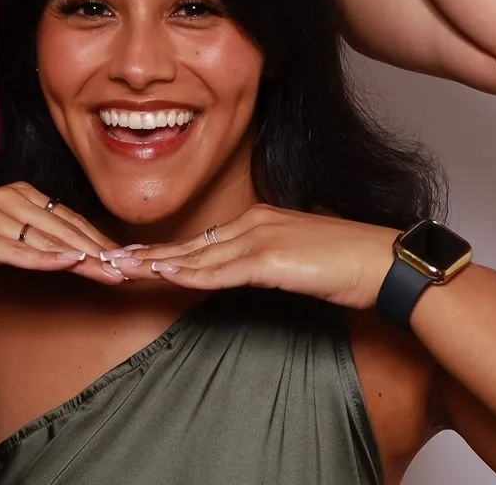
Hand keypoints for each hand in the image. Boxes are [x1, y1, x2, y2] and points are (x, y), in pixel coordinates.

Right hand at [0, 183, 127, 286]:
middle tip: (136, 270)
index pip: (72, 221)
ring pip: (48, 240)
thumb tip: (71, 253)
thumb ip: (33, 239)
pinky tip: (67, 265)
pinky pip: (16, 250)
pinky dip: (45, 259)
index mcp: (21, 195)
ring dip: (84, 258)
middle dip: (104, 252)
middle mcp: (11, 199)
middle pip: (67, 229)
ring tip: (114, 272)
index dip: (104, 242)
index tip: (132, 262)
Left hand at [125, 204, 397, 308]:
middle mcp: (254, 223)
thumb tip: (251, 275)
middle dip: (149, 256)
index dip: (167, 252)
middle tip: (111, 262)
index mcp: (260, 220)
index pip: (203, 241)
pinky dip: (189, 274)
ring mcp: (260, 239)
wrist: (384, 264)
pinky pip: (220, 271)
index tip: (137, 258)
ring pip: (197, 257)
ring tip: (122, 269)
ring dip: (157, 266)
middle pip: (191, 245)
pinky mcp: (269, 259)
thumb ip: (270, 262)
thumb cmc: (350, 264)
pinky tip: (164, 275)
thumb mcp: (300, 259)